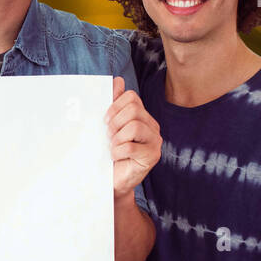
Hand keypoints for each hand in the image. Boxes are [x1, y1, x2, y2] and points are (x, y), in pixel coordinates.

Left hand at [107, 77, 160, 197]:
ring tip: (113, 147)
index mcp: (141, 116)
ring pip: (134, 126)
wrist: (112, 180)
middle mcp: (152, 126)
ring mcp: (155, 141)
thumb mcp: (108, 127)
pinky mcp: (153, 156)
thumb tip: (117, 81)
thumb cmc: (109, 153)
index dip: (114, 106)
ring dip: (117, 138)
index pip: (131, 97)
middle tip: (108, 136)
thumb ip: (113, 105)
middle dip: (115, 122)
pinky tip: (116, 157)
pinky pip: (132, 147)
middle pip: (133, 110)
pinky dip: (118, 152)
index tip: (105, 120)